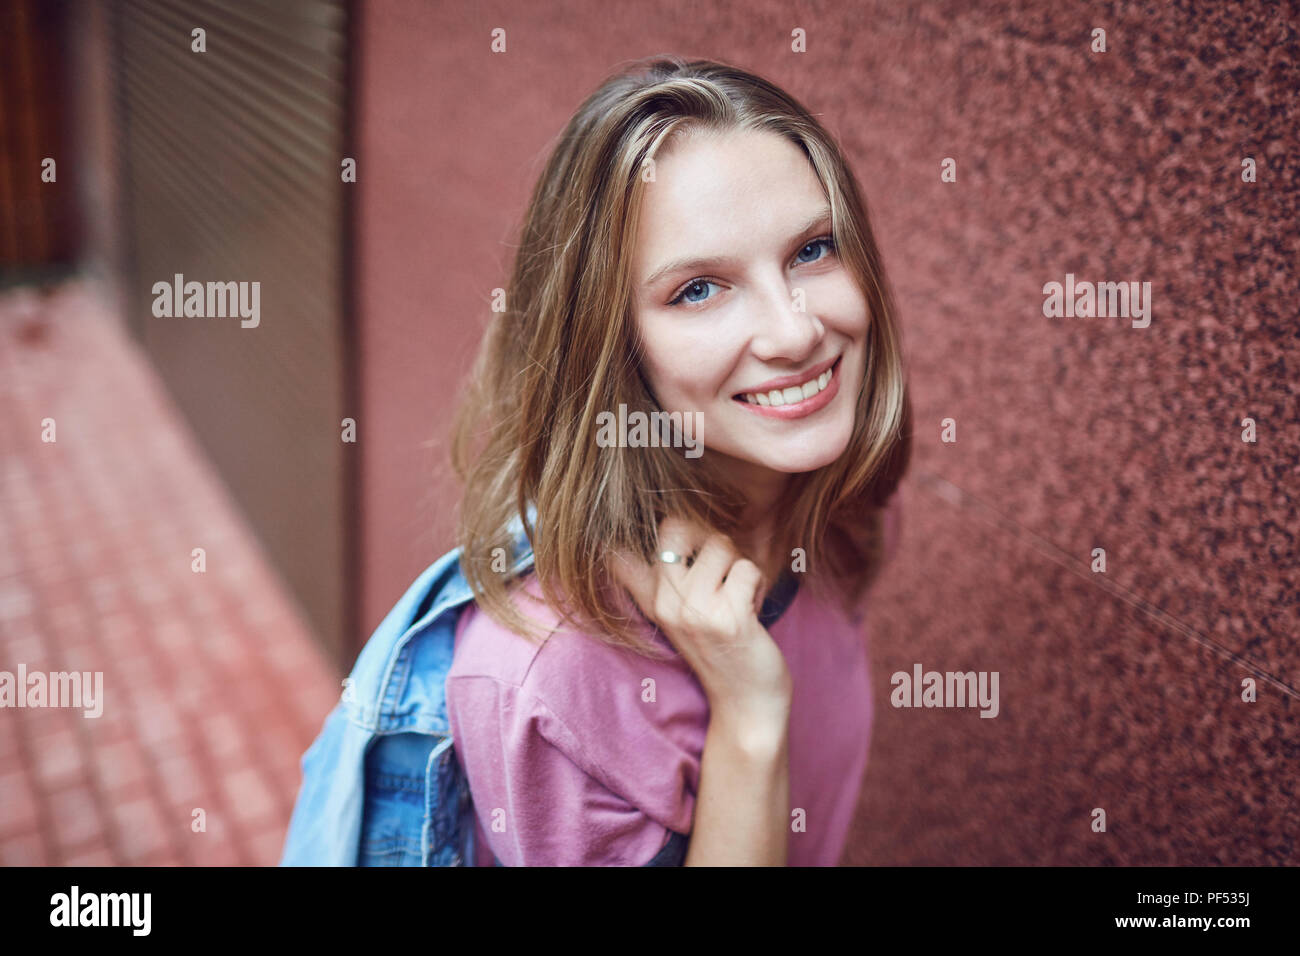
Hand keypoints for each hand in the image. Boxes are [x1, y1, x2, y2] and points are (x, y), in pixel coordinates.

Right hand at [610, 515, 791, 722]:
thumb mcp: (678, 616)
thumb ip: (656, 579)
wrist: (745, 705)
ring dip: (740, 568)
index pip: (620, 550)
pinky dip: (759, 586)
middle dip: (711, 542)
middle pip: (678, 527)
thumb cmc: (721, 652)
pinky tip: (752, 614)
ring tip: (739, 600)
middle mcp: (664, 604)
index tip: (665, 540)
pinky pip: (748, 569)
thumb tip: (633, 538)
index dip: (644, 529)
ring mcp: (693, 611)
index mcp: (650, 600)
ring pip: (721, 546)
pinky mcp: (727, 618)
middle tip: (722, 575)